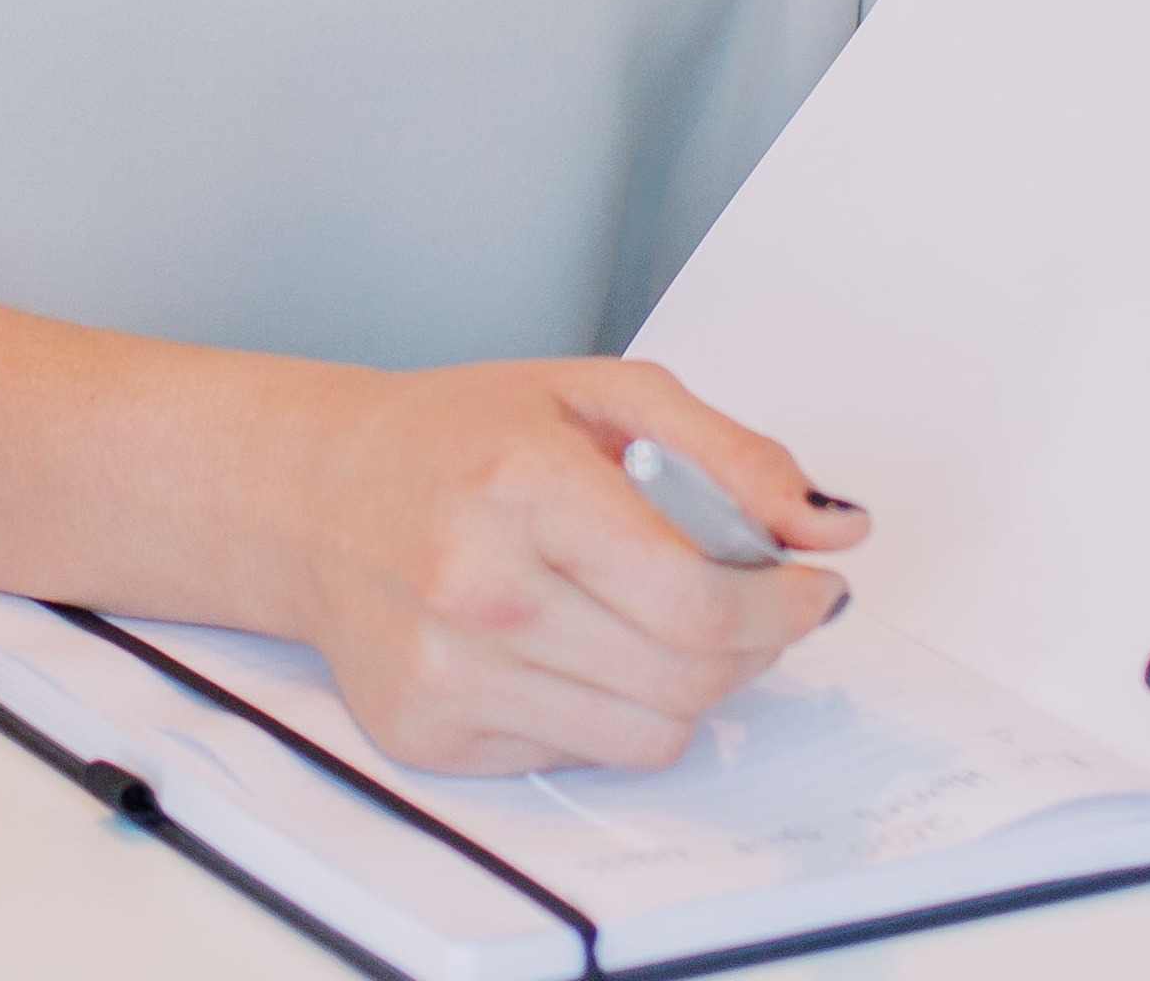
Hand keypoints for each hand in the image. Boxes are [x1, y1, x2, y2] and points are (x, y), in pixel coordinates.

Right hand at [287, 357, 863, 775]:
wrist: (315, 493)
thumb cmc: (459, 438)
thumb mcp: (596, 396)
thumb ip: (729, 454)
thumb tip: (834, 528)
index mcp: (519, 480)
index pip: (698, 596)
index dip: (782, 602)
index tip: (809, 584)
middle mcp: (474, 583)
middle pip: (689, 674)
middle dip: (753, 641)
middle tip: (751, 600)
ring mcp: (448, 670)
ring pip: (652, 730)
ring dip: (690, 682)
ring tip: (657, 618)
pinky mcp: (433, 736)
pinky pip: (587, 753)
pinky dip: (611, 708)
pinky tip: (575, 645)